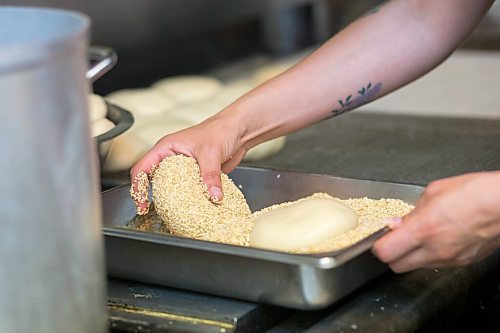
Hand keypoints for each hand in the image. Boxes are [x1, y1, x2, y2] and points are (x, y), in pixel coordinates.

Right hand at [129, 116, 245, 213]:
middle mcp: (172, 158)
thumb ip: (210, 175)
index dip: (138, 187)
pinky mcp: (198, 175)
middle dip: (155, 197)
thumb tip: (213, 196)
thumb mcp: (211, 153)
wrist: (238, 130)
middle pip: (155, 180)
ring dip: (175, 200)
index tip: (142, 204)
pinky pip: (190, 190)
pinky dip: (191, 199)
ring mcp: (185, 168)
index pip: (142, 168)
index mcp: (166, 148)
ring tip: (176, 213)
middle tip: (158, 212)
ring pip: (173, 188)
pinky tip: (194, 208)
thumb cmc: (220, 130)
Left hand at [373, 171, 499, 272]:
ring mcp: (450, 259)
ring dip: (411, 255)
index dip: (378, 246)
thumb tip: (397, 223)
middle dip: (392, 254)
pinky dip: (431, 255)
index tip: (380, 238)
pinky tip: (438, 238)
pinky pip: (437, 264)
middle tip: (396, 239)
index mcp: (423, 229)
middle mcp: (435, 249)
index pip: (385, 252)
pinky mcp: (463, 262)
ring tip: (420, 236)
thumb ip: (412, 211)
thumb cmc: (475, 192)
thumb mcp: (434, 192)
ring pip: (417, 267)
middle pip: (396, 266)